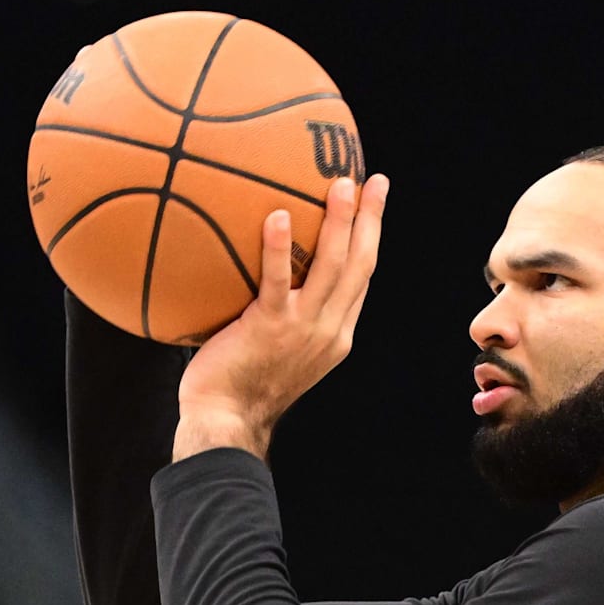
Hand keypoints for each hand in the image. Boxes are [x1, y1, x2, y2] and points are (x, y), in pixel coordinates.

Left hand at [173, 173, 389, 461]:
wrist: (227, 421)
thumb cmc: (241, 387)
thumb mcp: (281, 353)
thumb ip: (287, 317)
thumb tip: (270, 276)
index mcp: (337, 335)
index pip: (362, 280)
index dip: (371, 240)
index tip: (374, 206)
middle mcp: (330, 330)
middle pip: (360, 265)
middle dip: (372, 220)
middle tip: (376, 182)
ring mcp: (303, 328)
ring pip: (333, 266)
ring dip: (341, 221)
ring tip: (341, 184)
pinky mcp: (270, 327)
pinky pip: (277, 281)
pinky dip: (278, 247)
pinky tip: (276, 215)